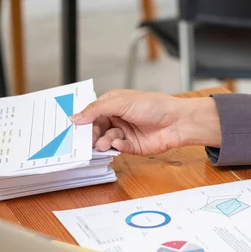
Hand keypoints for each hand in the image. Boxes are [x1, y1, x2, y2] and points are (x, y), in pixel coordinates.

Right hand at [71, 90, 221, 155]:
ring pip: (106, 140)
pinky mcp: (134, 147)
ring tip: (104, 143)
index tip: (74, 128)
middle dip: (92, 134)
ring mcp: (126, 133)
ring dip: (103, 142)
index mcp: (114, 104)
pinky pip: (119, 149)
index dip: (84, 120)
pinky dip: (118, 147)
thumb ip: (96, 110)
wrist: (177, 122)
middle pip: (97, 128)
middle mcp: (118, 118)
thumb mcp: (121, 103)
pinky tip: (119, 144)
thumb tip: (75, 117)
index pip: (92, 113)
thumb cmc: (153, 106)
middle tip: (87, 140)